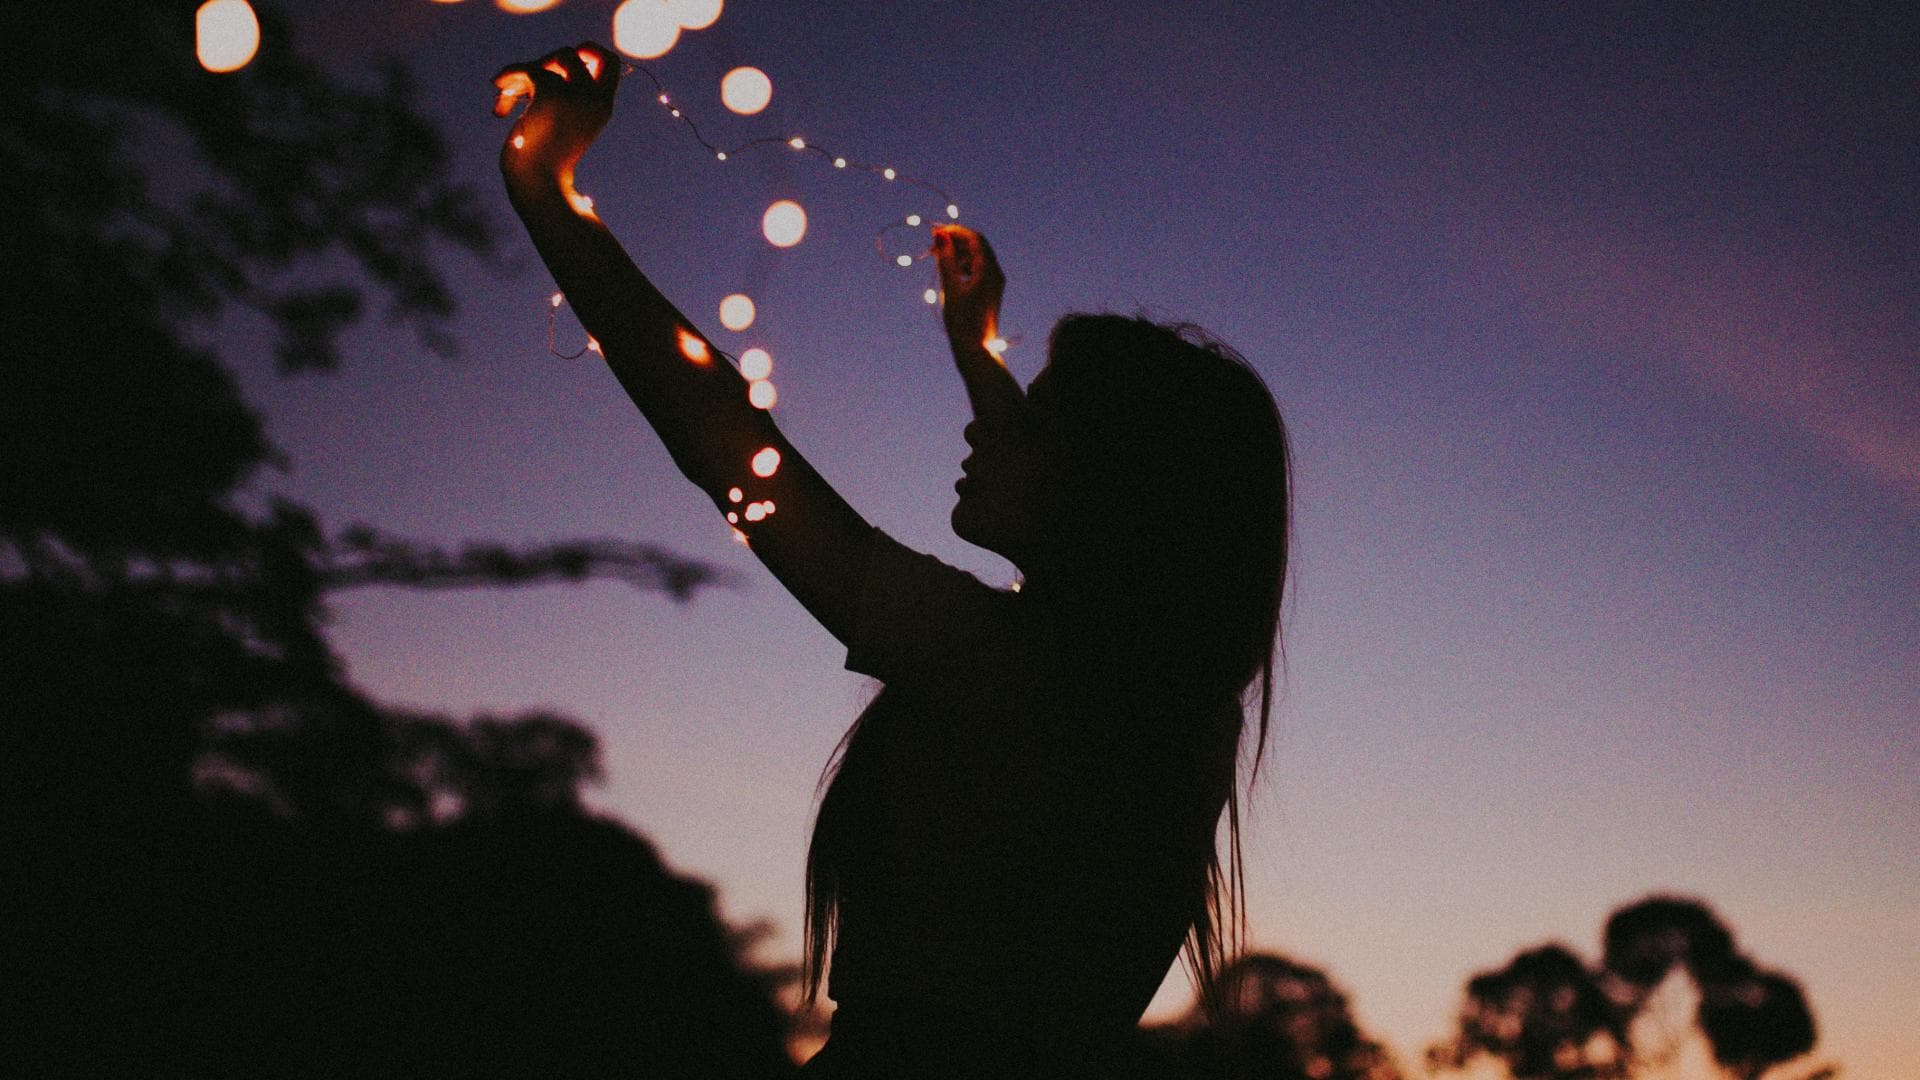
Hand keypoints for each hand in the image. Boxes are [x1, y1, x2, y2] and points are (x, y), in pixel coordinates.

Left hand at [493, 43, 619, 198]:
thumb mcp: (561, 125)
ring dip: (527, 71)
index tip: (561, 66)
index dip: (588, 52)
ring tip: (509, 95)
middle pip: (576, 52)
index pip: (610, 62)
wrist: (537, 184)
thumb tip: (553, 61)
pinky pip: (526, 69)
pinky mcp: (550, 93)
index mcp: (602, 108)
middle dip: (547, 61)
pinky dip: (508, 81)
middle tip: (529, 82)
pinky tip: (499, 110)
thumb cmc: (545, 163)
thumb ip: (565, 95)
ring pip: (553, 56)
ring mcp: (574, 94)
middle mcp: (593, 98)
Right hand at [932, 224, 1004, 351]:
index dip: (956, 231)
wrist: (975, 348)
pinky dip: (964, 265)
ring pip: (978, 257)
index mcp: (989, 270)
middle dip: (957, 241)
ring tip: (939, 258)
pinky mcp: (990, 292)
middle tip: (935, 244)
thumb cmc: (961, 320)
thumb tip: (941, 235)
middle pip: (978, 246)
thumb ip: (945, 259)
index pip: (975, 238)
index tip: (936, 232)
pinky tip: (951, 271)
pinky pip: (979, 269)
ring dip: (959, 253)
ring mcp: (995, 283)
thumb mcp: (950, 287)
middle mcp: (996, 273)